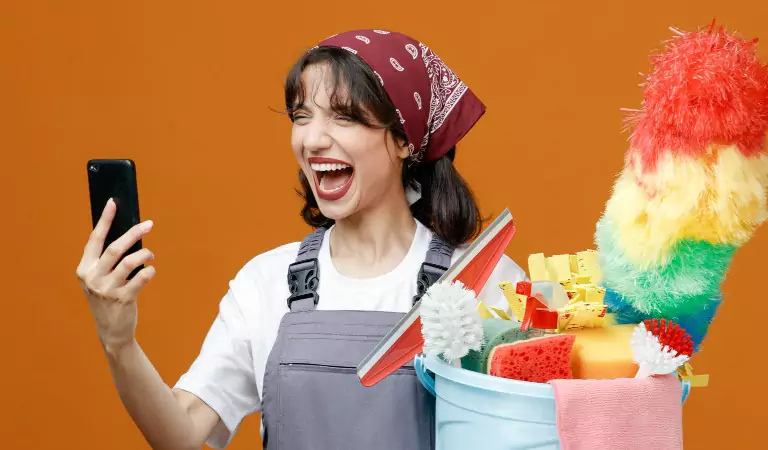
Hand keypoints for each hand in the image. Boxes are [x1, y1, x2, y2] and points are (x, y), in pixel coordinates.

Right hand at [76, 198, 155, 353]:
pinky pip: (141, 277)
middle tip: (149, 224)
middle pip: (115, 248)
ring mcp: (106, 289)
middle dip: (133, 233)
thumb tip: (129, 233)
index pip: (95, 239)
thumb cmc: (109, 298)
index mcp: (84, 269)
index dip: (104, 220)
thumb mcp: (101, 279)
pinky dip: (149, 271)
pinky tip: (150, 271)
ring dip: (145, 254)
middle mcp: (92, 277)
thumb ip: (108, 260)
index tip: (113, 203)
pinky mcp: (123, 299)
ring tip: (150, 255)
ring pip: (130, 262)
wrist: (112, 331)